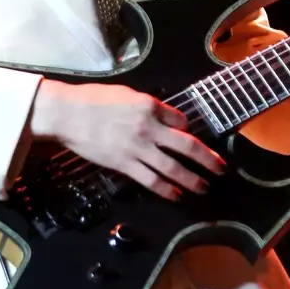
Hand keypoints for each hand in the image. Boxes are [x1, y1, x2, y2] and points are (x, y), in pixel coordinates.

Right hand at [29, 80, 225, 199]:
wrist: (67, 113)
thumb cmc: (93, 100)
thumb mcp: (126, 94)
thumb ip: (148, 106)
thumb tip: (166, 118)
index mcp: (150, 106)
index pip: (180, 121)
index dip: (189, 130)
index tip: (191, 137)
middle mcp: (149, 128)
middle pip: (187, 146)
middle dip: (208, 159)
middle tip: (222, 168)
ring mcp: (137, 148)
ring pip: (172, 168)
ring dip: (192, 180)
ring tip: (205, 187)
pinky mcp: (124, 164)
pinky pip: (151, 180)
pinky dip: (166, 189)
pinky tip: (177, 195)